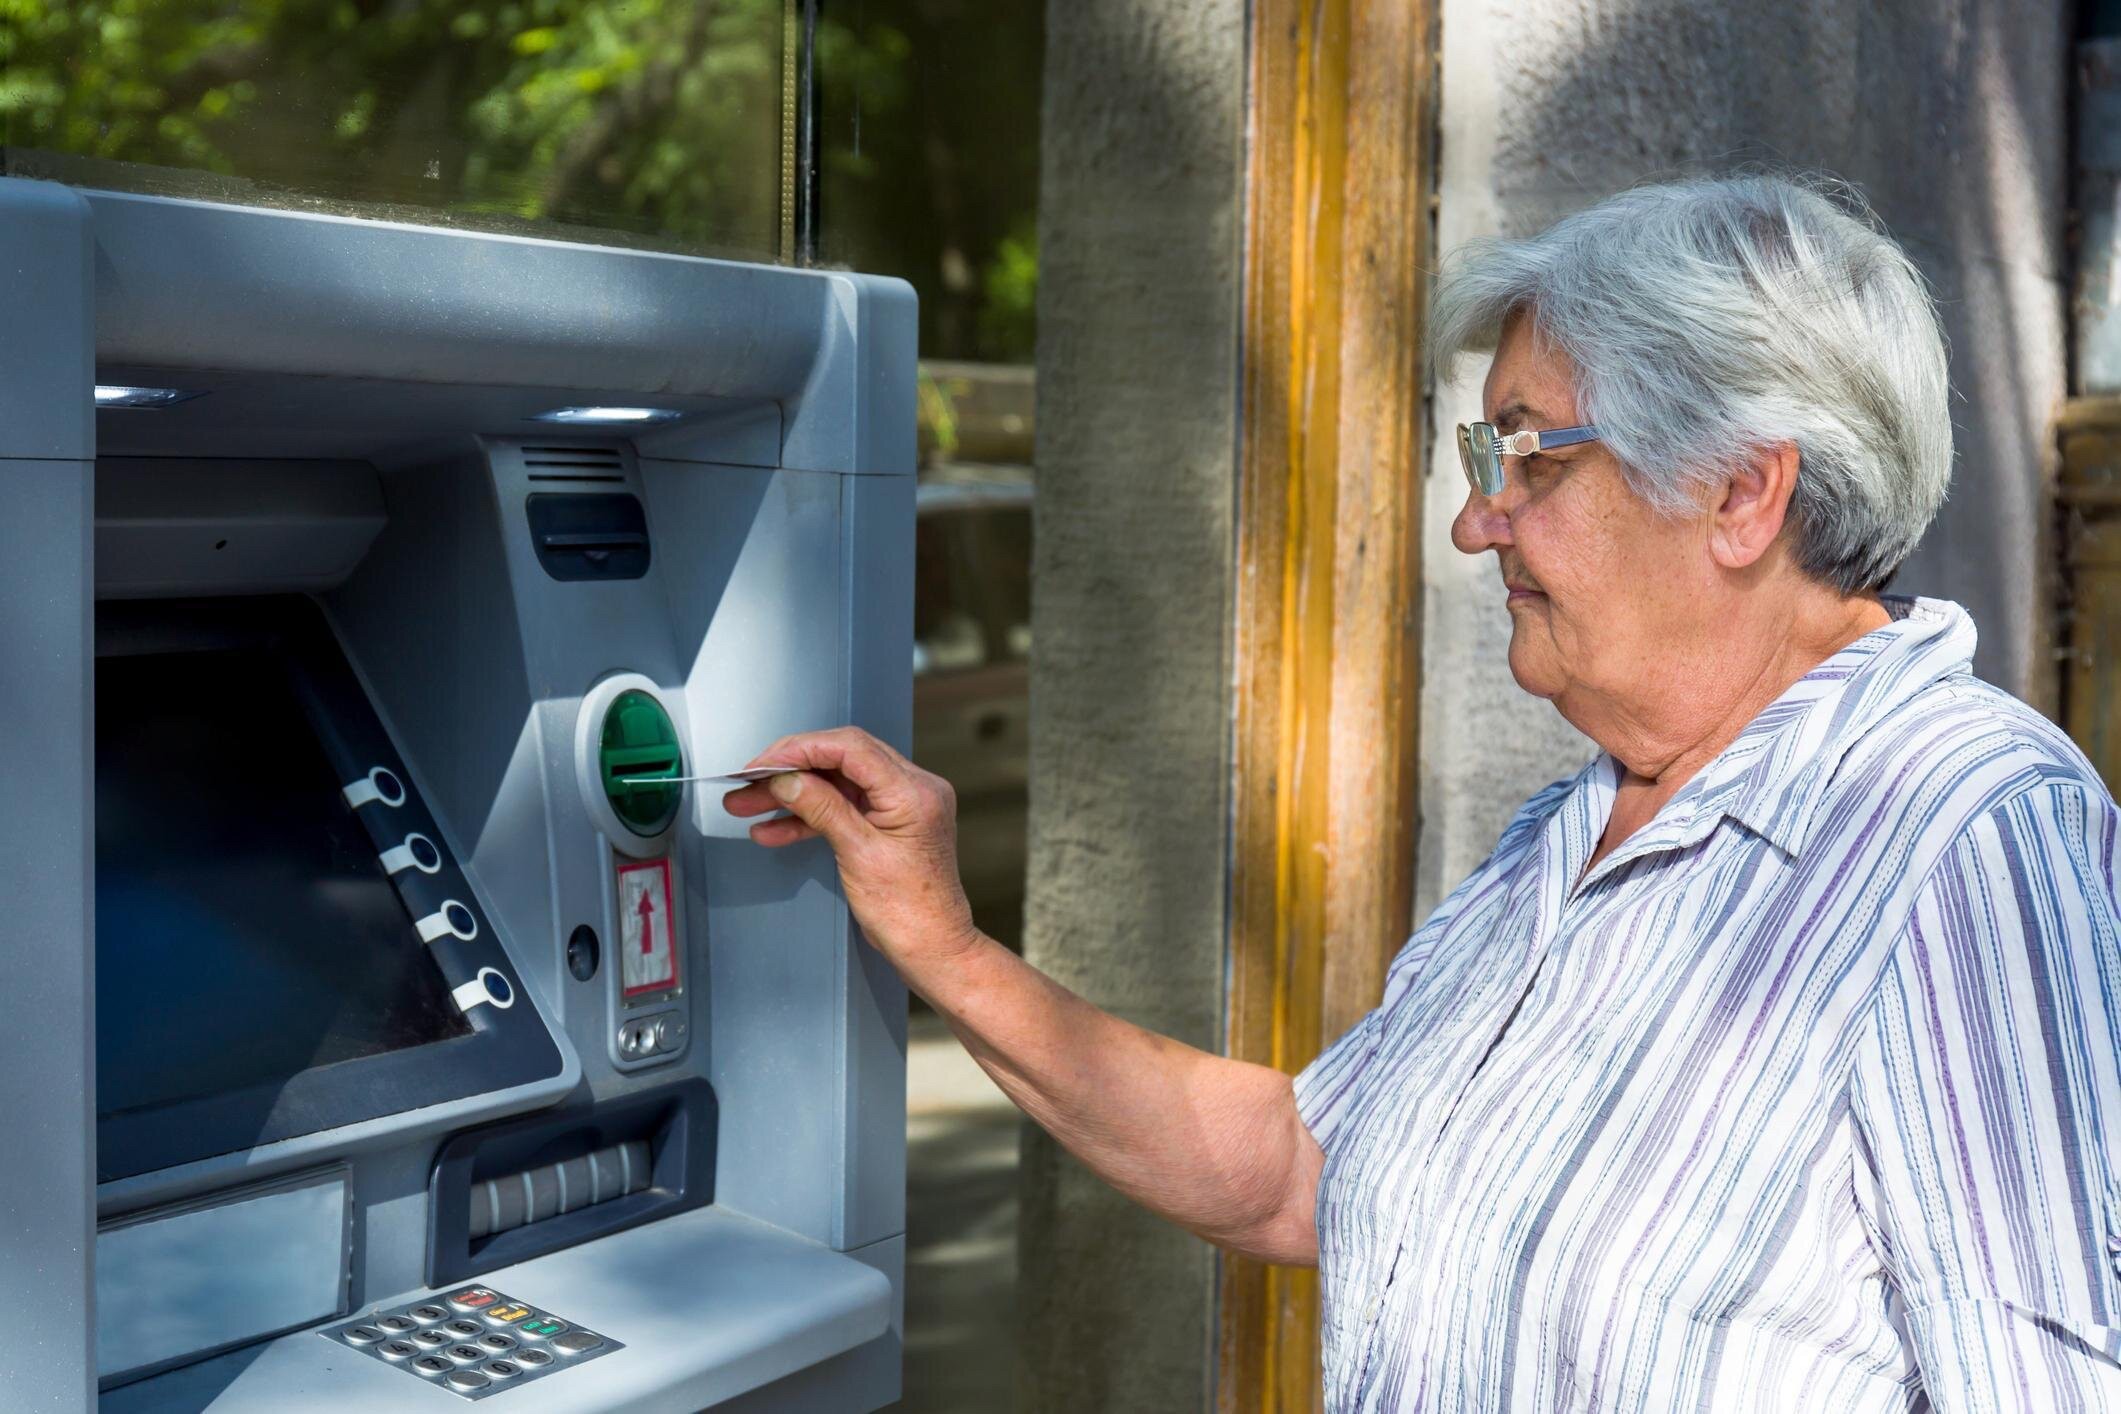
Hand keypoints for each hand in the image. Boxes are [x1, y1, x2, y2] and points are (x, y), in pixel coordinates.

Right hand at [722, 727, 979, 966]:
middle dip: (790, 770)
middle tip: (747, 781)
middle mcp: (914, 788)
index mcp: (913, 791)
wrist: (932, 947)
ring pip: (837, 784)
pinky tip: (772, 829)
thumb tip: (785, 779)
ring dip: (792, 794)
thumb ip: (822, 809)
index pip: (851, 748)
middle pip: (841, 760)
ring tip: (746, 804)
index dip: (801, 749)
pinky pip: (844, 807)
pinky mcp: (890, 821)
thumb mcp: (858, 854)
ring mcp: (902, 804)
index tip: (763, 763)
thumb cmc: (908, 910)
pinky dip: (809, 816)